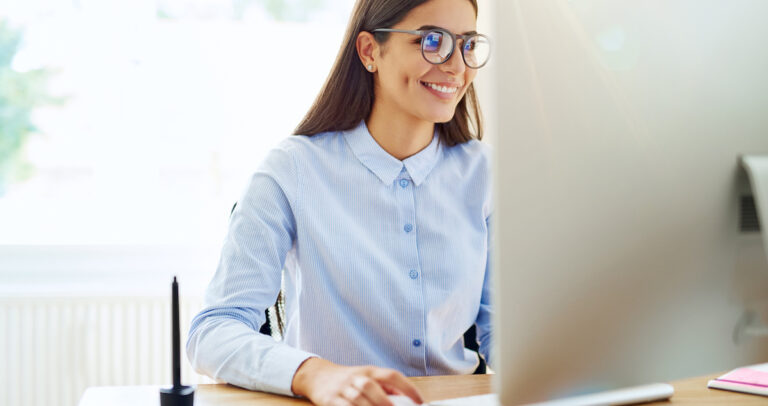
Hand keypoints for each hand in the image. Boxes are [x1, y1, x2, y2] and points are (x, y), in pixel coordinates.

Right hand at [291, 357, 424, 405]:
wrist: (317, 376)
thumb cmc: (348, 379)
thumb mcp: (367, 376)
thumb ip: (385, 387)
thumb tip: (406, 399)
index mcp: (369, 370)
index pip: (391, 375)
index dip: (407, 387)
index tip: (419, 401)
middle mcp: (356, 377)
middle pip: (371, 387)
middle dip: (386, 402)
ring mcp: (342, 389)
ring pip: (358, 400)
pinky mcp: (330, 400)